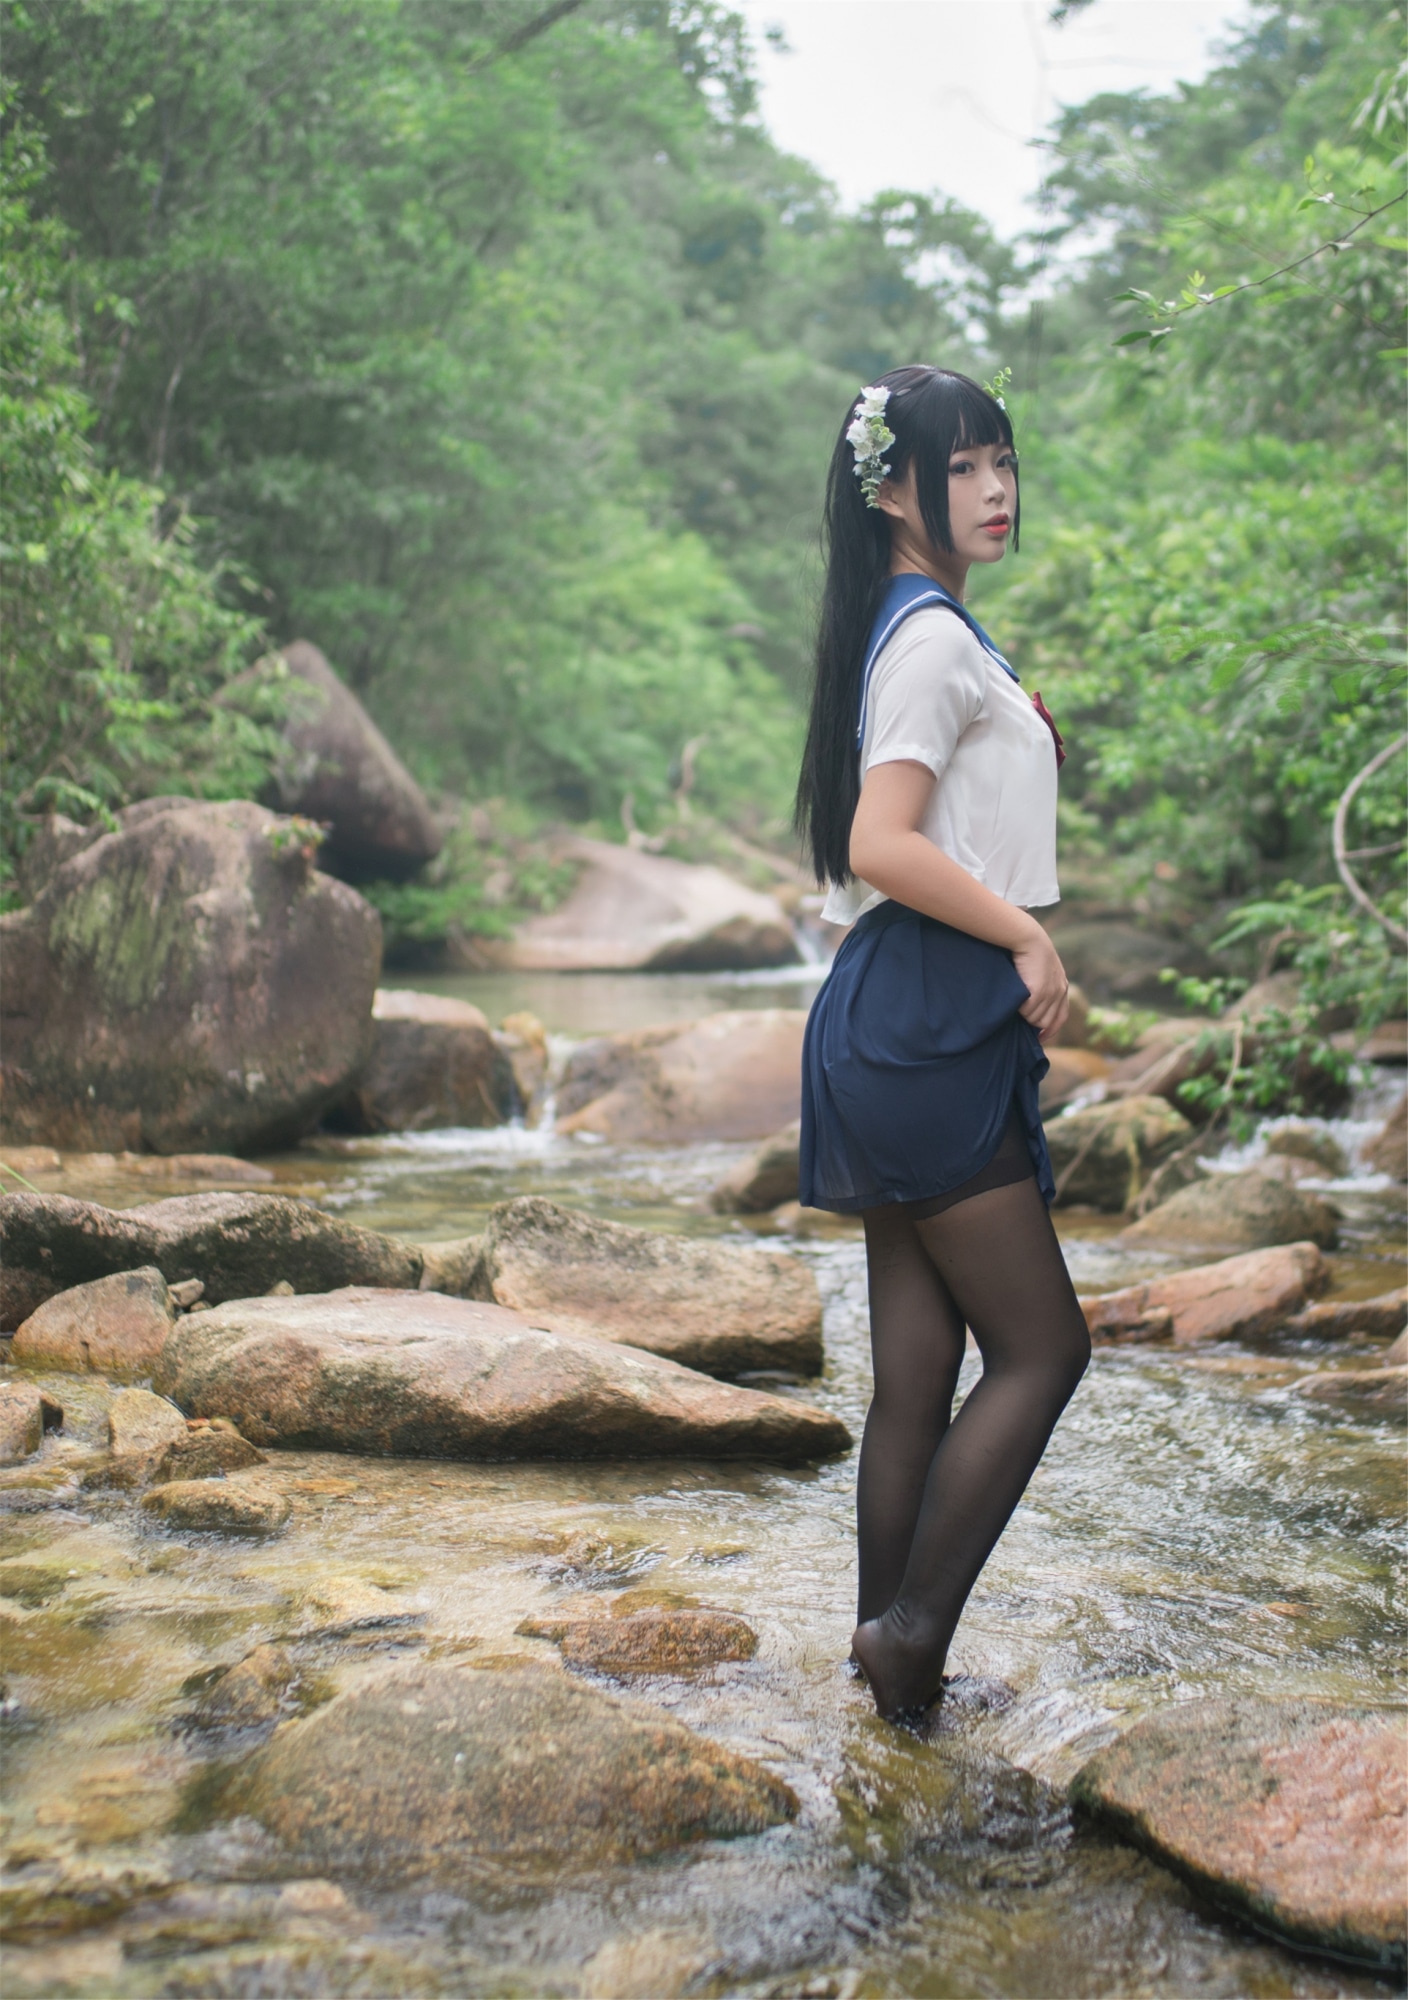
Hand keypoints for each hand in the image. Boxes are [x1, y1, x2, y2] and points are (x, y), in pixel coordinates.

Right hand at [1012, 922, 1068, 1041]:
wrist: (1028, 938)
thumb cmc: (1028, 951)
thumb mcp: (1042, 969)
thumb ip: (1042, 984)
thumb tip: (1031, 1004)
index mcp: (1062, 987)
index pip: (1060, 1017)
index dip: (1050, 1030)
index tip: (1040, 1038)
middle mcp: (1060, 993)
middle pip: (1045, 1021)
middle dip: (1032, 1022)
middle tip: (1018, 1016)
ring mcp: (1050, 994)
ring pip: (1034, 1019)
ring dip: (1023, 1014)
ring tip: (1015, 1002)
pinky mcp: (1039, 993)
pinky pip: (1026, 1011)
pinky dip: (1018, 1008)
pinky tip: (1014, 998)